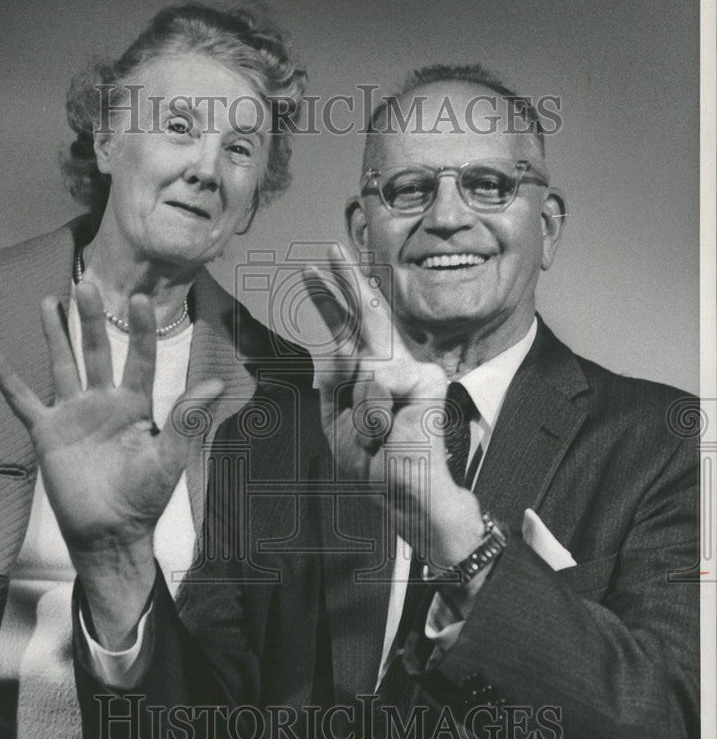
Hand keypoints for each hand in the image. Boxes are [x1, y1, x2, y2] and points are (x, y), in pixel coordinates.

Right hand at [0, 282, 222, 645]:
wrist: (111, 531)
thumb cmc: (145, 497)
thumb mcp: (170, 456)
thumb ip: (189, 418)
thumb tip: (216, 382)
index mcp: (136, 406)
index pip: (139, 359)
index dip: (140, 330)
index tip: (140, 299)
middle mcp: (104, 403)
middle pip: (97, 352)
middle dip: (92, 320)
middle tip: (86, 284)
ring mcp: (74, 415)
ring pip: (63, 366)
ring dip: (56, 336)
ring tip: (50, 302)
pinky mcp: (48, 433)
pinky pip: (24, 401)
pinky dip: (9, 380)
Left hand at [303, 249, 483, 567]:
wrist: (405, 490)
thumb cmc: (374, 463)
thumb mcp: (337, 422)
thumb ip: (335, 382)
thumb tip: (340, 344)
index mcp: (369, 374)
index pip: (347, 330)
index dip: (328, 300)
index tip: (312, 271)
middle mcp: (392, 364)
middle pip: (365, 315)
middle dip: (345, 281)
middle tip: (330, 247)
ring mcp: (413, 368)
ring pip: (360, 370)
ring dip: (357, 414)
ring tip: (376, 438)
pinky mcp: (427, 376)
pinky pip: (377, 385)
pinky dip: (374, 415)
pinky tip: (393, 430)